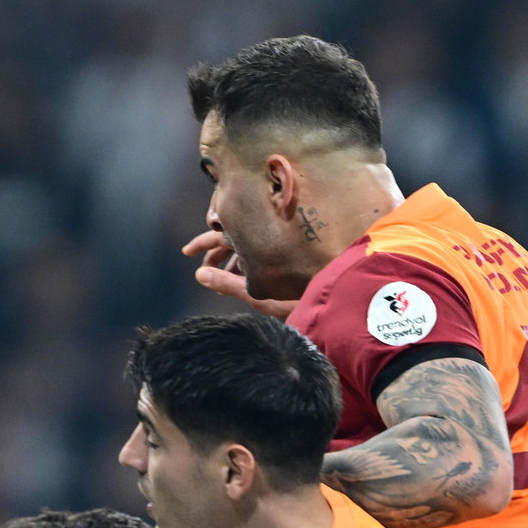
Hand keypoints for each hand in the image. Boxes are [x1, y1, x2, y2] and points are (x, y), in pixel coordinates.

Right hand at [182, 230, 296, 318]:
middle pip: (234, 235)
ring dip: (231, 257)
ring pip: (248, 243)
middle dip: (215, 252)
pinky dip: (249, 260)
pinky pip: (263, 249)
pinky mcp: (292, 250)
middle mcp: (268, 235)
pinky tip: (245, 276)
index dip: (202, 242)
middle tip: (201, 267)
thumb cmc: (303, 295)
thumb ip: (228, 284)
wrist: (340, 294)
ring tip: (220, 277)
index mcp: (258, 239)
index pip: (222, 233)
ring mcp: (281, 240)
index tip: (186, 252)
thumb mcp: (260, 294)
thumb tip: (200, 274)